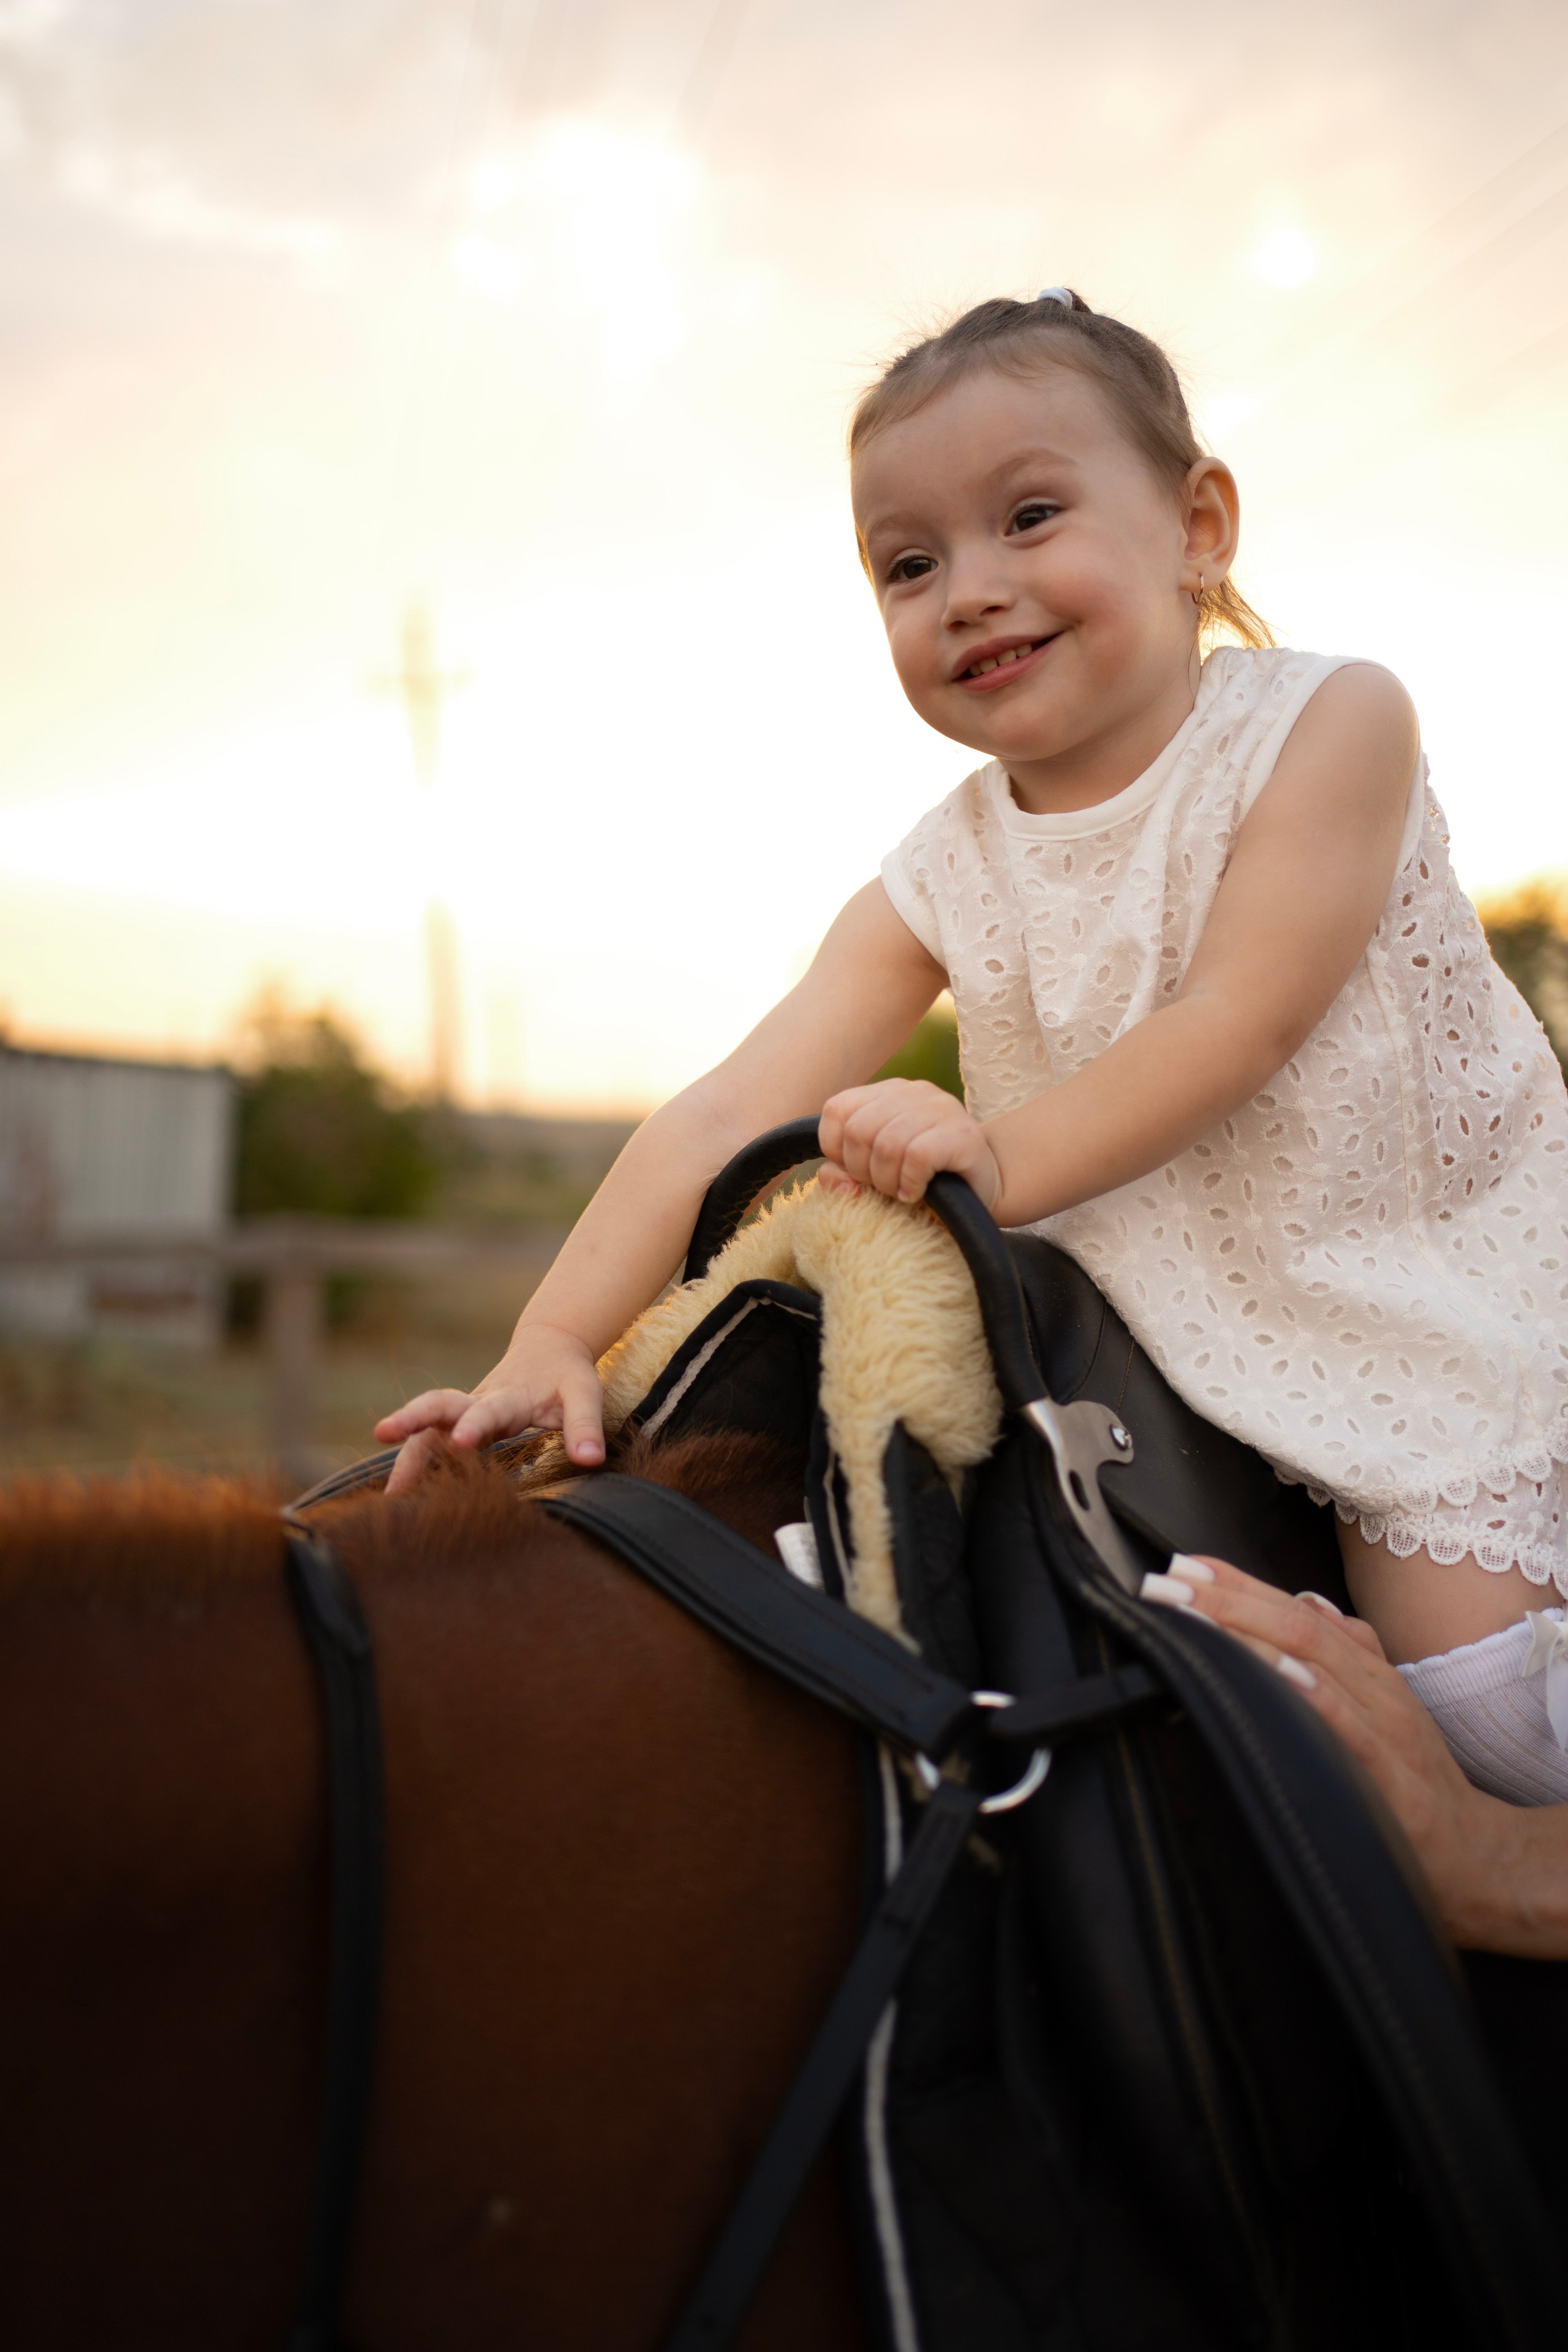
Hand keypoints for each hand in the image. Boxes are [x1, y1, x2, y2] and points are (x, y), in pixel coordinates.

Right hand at [374, 1321, 605, 1494]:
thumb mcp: (584, 1393)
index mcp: (509, 1395)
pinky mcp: (459, 1424)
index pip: (487, 1409)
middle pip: (439, 1406)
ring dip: (406, 1453)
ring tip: (390, 1493)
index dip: (473, 1424)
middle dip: (412, 1418)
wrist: (547, 1350)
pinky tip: (402, 1495)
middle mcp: (478, 1401)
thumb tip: (590, 1461)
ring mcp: (464, 1413)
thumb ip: (585, 1426)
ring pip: (428, 1428)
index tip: (460, 1443)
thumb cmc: (566, 1375)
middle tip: (383, 1433)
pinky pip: (431, 1441)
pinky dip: (414, 1462)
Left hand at [817, 1077, 1000, 1208]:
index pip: (837, 1110)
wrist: (984, 1190)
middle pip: (859, 1130)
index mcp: (887, 1092)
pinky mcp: (962, 1134)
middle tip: (883, 1187)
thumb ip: (845, 1175)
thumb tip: (829, 1176)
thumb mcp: (876, 1177)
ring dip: (887, 1182)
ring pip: (887, 1145)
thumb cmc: (923, 1181)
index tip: (857, 1172)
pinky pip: (917, 1156)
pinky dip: (910, 1183)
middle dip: (862, 1171)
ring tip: (900, 1192)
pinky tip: (917, 1192)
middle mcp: (914, 1091)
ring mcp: (941, 1108)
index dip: (835, 1149)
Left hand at [1140, 1554, 1549, 1952]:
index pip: (1295, 1609)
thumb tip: (1304, 1602)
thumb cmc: (1418, 1779)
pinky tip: (1277, 1673)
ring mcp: (1384, 1727)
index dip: (1237, 1584)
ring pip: (1316, 1660)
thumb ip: (1348, 1653)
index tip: (1182, 1567)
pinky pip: (1349, 1726)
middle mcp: (1374, 1686)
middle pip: (1296, 1624)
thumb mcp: (1385, 1705)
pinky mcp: (1391, 1776)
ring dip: (1249, 1633)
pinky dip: (1313, 1694)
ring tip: (1195, 1617)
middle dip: (1226, 1600)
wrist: (1476, 1853)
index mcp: (1367, 1669)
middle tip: (1167, 1586)